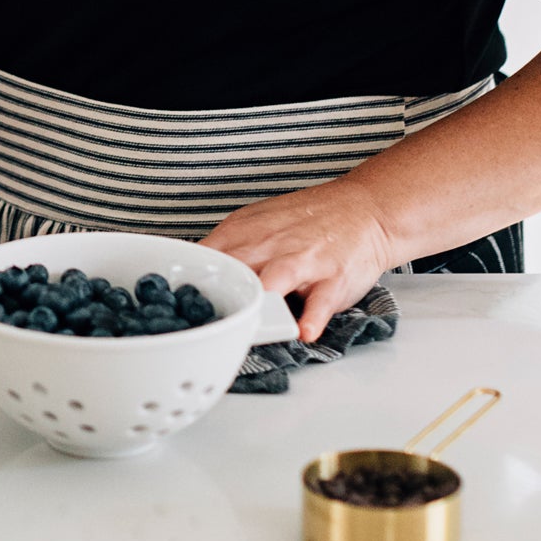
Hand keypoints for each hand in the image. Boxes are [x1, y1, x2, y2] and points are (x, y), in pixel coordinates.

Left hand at [199, 178, 396, 343]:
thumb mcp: (257, 223)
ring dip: (260, 302)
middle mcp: (269, 245)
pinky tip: (305, 330)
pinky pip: (320, 300)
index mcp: (244, 233)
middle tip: (204, 324)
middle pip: (233, 270)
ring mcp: (302, 260)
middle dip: (218, 295)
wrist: (363, 209)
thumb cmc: (305, 222)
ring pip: (274, 280)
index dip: (189, 284)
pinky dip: (313, 316)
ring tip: (249, 326)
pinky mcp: (333, 278)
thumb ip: (226, 249)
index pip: (205, 257)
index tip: (177, 308)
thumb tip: (191, 273)